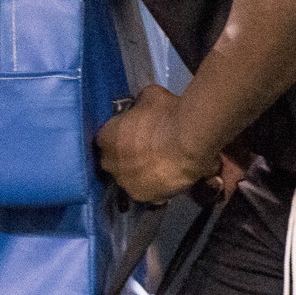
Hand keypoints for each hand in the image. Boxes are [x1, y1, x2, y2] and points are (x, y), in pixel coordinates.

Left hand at [93, 84, 220, 204]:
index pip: (105, 137)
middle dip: (126, 155)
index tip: (132, 131)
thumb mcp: (150, 96)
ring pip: (130, 178)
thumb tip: (142, 105)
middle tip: (146, 148)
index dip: (119, 135)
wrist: (189, 143)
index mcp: (105, 138)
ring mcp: (127, 184)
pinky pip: (149, 191)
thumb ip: (140, 104)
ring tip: (159, 164)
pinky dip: (156, 185)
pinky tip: (168, 176)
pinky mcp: (147, 198)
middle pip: (114, 160)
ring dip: (140, 172)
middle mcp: (110, 164)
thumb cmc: (167, 115)